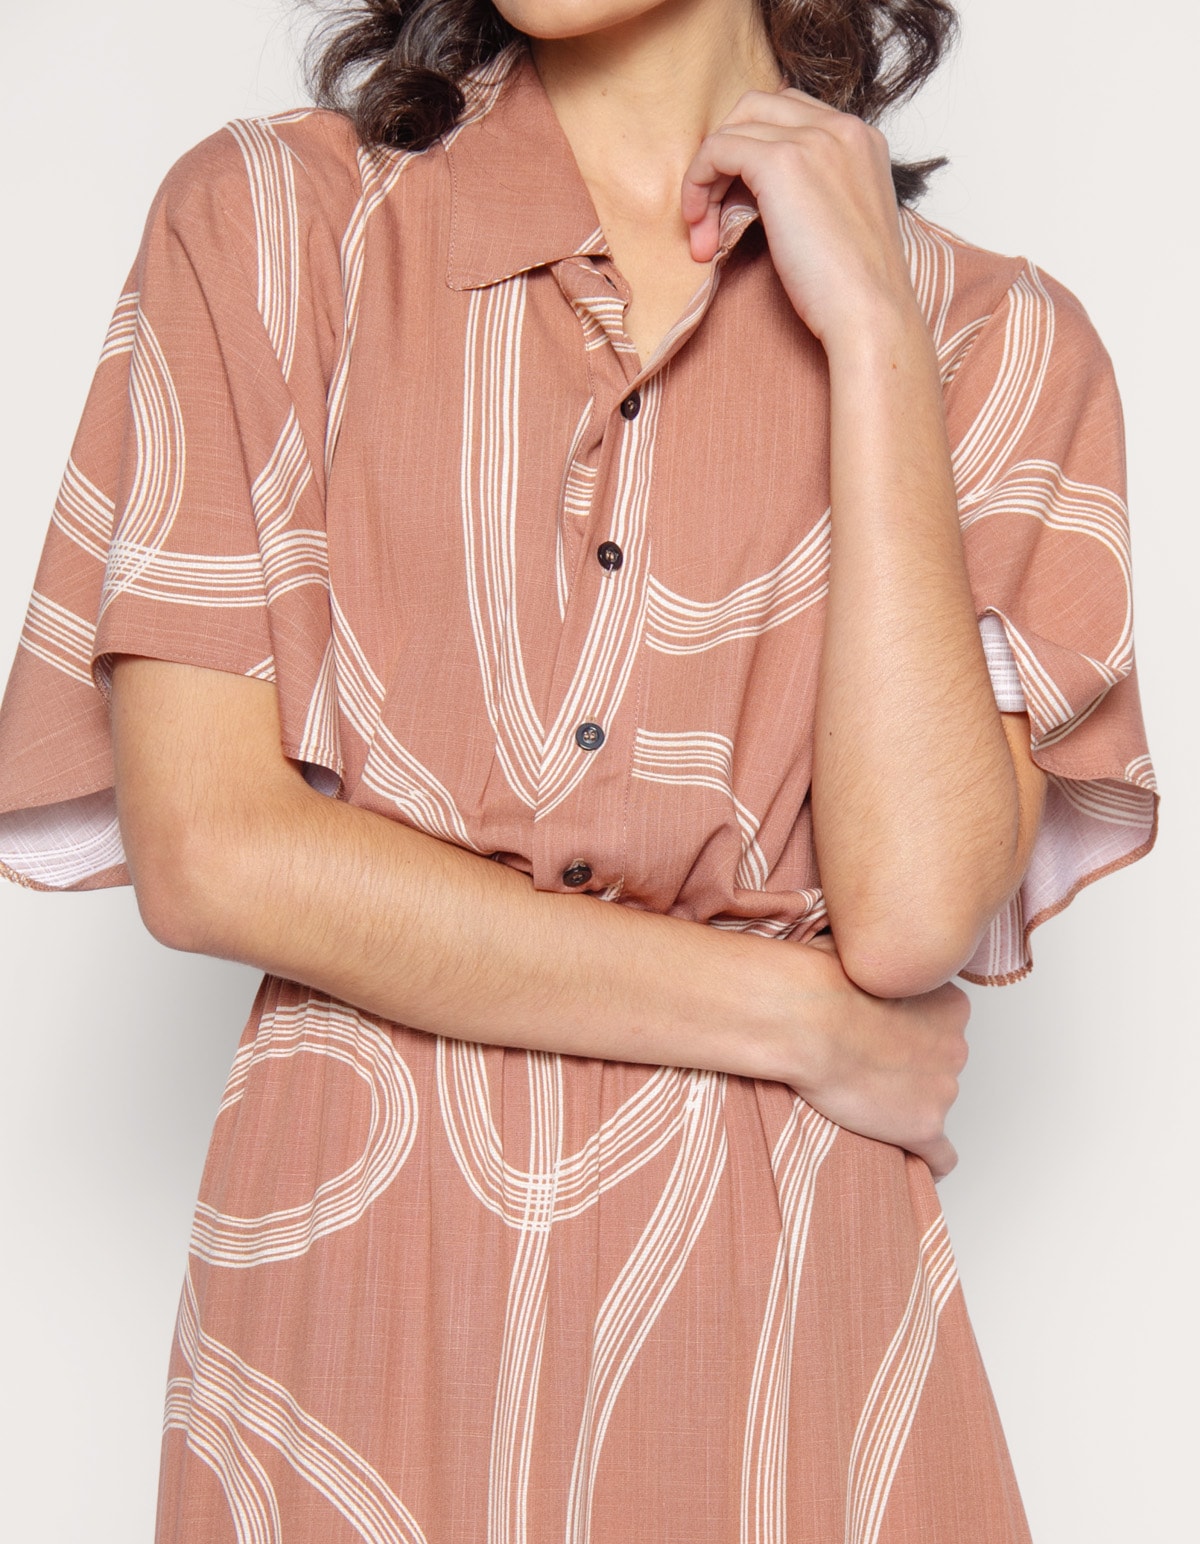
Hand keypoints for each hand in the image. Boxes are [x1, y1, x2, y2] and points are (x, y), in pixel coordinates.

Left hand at [680, 88, 918, 350]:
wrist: (870, 315)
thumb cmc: (854, 291)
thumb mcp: (839, 224)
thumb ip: (813, 193)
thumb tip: (759, 196)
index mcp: (861, 141)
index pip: (790, 117)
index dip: (751, 155)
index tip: (736, 208)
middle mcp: (842, 127)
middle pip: (757, 109)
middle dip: (725, 157)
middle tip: (710, 218)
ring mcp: (813, 140)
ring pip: (734, 127)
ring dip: (706, 177)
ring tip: (703, 233)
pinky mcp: (782, 163)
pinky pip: (718, 149)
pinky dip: (697, 183)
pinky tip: (700, 228)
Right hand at [783, 933, 968, 1180]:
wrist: (808, 1017)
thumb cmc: (823, 980)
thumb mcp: (860, 951)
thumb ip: (878, 962)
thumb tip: (862, 952)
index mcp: (950, 1004)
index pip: (945, 1028)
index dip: (910, 1034)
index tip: (881, 1037)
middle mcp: (956, 1047)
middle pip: (941, 1066)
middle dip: (910, 1069)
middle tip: (864, 1066)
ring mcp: (943, 1089)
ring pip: (934, 1105)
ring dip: (907, 1106)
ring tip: (864, 1103)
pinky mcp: (922, 1127)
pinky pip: (942, 1157)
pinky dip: (927, 1160)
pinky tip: (908, 1158)